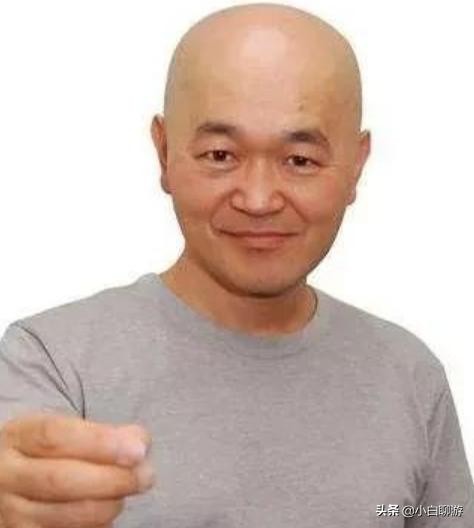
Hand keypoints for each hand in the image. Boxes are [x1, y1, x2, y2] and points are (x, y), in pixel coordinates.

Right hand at [0, 412, 154, 527]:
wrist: (6, 477)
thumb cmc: (45, 450)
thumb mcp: (63, 430)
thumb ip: (101, 432)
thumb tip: (140, 441)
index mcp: (18, 436)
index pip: (56, 436)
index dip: (100, 442)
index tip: (138, 448)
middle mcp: (6, 475)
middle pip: (60, 479)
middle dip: (112, 478)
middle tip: (146, 475)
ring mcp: (8, 512)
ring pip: (63, 515)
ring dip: (108, 504)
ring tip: (130, 489)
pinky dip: (95, 525)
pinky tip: (110, 507)